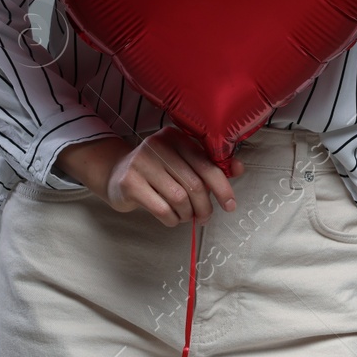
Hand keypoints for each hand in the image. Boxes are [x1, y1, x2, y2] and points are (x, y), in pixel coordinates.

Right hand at [55, 127, 246, 225]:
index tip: (230, 205)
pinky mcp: (129, 182)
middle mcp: (158, 144)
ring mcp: (141, 162)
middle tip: (204, 217)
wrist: (117, 174)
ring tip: (185, 216)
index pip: (207, 163)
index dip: (222, 187)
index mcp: (176, 137)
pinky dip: (171, 219)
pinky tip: (171, 218)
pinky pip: (161, 208)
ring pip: (179, 198)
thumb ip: (209, 165)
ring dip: (187, 214)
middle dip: (204, 206)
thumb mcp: (183, 163)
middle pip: (194, 184)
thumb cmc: (158, 171)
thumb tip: (239, 168)